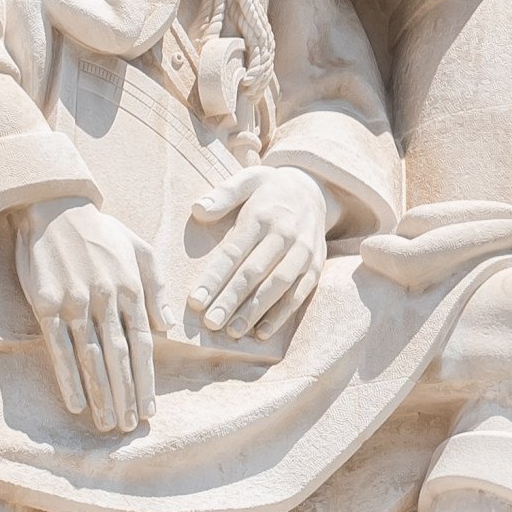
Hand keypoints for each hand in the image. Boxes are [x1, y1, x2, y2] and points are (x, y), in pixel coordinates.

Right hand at [17, 195, 168, 432]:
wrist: (54, 206)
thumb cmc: (100, 231)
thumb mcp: (139, 249)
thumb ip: (156, 286)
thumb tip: (166, 326)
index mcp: (131, 288)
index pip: (143, 344)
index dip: (146, 380)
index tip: (150, 409)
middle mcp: (105, 299)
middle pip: (120, 358)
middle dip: (127, 396)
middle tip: (130, 428)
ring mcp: (74, 302)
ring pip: (92, 358)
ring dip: (101, 395)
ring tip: (108, 424)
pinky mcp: (46, 304)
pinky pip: (59, 348)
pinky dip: (69, 377)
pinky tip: (77, 402)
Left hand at [189, 165, 330, 342]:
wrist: (314, 189)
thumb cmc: (270, 189)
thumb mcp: (248, 179)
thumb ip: (223, 194)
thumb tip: (197, 210)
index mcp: (263, 215)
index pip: (234, 252)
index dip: (214, 278)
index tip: (195, 301)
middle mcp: (285, 235)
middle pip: (255, 272)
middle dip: (231, 300)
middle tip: (211, 323)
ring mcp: (304, 252)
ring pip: (278, 286)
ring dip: (255, 311)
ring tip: (234, 331)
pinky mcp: (316, 266)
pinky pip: (299, 294)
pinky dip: (282, 314)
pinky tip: (262, 332)